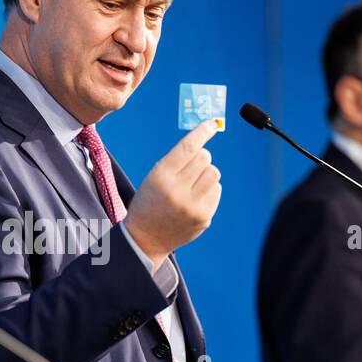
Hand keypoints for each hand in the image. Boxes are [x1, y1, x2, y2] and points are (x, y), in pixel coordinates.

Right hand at [123, 119, 221, 268]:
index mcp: (161, 176)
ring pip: (214, 173)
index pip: (188, 148)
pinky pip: (216, 190)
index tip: (212, 124)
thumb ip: (177, 161)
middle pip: (205, 158)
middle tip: (190, 168)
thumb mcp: (155, 177)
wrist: (145, 238)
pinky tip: (194, 198)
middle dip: (200, 158)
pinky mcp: (203, 217)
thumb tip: (205, 142)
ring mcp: (192, 206)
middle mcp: (177, 191)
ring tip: (192, 184)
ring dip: (206, 173)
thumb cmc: (150, 201)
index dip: (202, 132)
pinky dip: (208, 190)